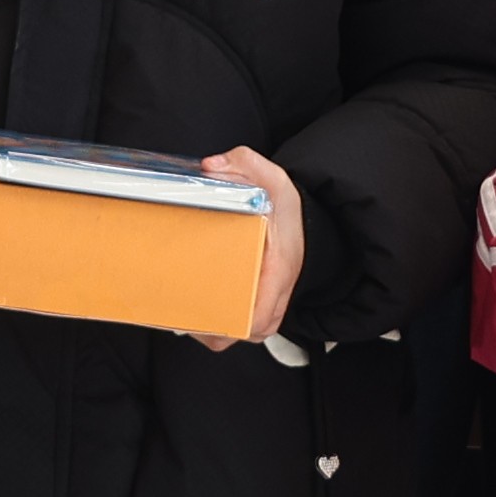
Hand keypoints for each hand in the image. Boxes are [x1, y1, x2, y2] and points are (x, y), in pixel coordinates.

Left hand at [198, 146, 308, 339]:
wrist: (307, 225)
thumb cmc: (288, 210)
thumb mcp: (274, 179)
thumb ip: (246, 163)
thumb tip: (211, 166)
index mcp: (279, 270)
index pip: (262, 316)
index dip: (236, 324)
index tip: (209, 312)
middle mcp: (276, 293)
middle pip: (250, 333)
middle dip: (219, 330)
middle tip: (189, 313)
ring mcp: (268, 301)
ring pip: (244, 333)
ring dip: (218, 328)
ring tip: (188, 312)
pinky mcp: (258, 303)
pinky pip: (240, 325)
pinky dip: (220, 322)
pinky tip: (197, 307)